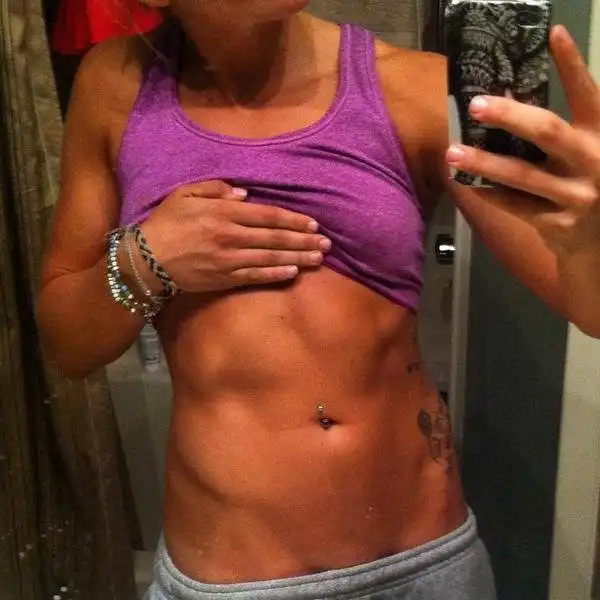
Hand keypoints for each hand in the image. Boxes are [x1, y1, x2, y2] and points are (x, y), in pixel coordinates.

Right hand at [140, 180, 330, 292]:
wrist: (146, 260)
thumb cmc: (165, 223)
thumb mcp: (184, 194)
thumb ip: (214, 188)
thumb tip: (244, 194)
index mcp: (223, 212)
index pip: (267, 216)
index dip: (293, 220)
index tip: (312, 223)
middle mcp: (230, 236)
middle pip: (275, 238)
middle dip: (303, 240)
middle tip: (326, 243)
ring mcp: (229, 259)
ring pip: (271, 258)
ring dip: (298, 258)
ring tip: (319, 258)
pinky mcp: (224, 278)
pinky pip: (256, 276)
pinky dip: (276, 275)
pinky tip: (294, 273)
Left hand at [445, 25, 599, 258]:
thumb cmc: (590, 186)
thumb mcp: (588, 152)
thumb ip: (561, 132)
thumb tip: (510, 102)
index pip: (589, 94)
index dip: (572, 64)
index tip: (553, 34)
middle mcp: (594, 162)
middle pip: (547, 131)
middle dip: (509, 116)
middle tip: (475, 105)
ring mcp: (576, 196)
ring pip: (522, 175)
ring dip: (484, 162)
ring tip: (452, 152)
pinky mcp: (557, 223)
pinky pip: (515, 205)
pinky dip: (489, 193)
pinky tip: (466, 183)